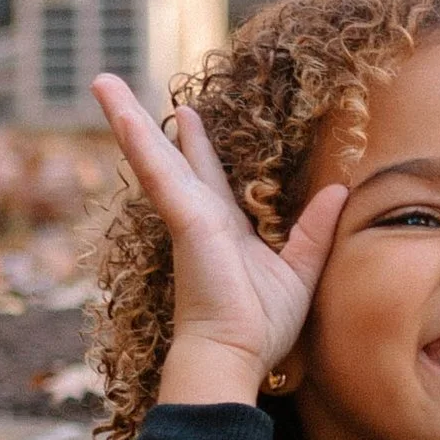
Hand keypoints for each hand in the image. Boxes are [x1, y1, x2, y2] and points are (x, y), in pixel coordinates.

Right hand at [91, 70, 348, 410]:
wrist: (233, 357)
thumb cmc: (260, 328)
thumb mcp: (299, 272)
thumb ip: (315, 231)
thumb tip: (338, 191)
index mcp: (223, 227)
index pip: (205, 176)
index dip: (196, 145)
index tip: (188, 115)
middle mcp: (199, 216)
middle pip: (169, 157)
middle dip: (145, 123)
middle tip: (115, 88)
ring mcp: (188, 217)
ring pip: (154, 157)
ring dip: (127, 118)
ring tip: (102, 82)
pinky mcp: (186, 222)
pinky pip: (161, 175)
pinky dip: (141, 145)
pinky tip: (125, 116)